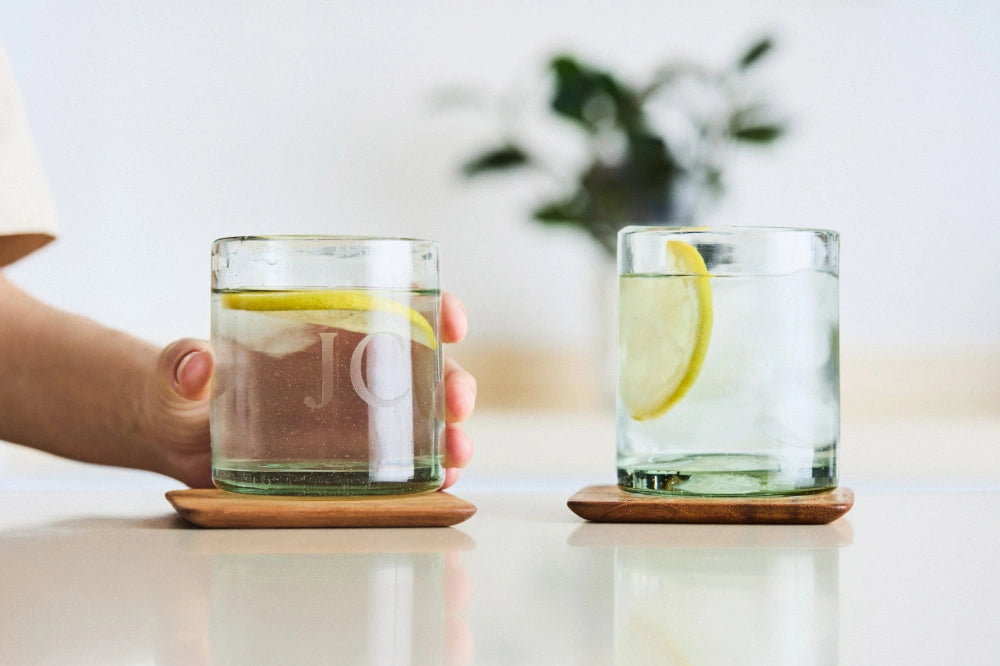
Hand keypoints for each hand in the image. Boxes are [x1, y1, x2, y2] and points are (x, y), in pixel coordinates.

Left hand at [148, 292, 475, 489]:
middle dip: (453, 381)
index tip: (452, 319)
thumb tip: (197, 362)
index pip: (391, 312)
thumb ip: (179, 366)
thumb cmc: (180, 394)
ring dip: (449, 434)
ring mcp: (350, 420)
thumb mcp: (175, 375)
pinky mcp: (344, 461)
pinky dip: (425, 474)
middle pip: (419, 369)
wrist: (173, 439)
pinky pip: (396, 465)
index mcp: (321, 336)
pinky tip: (438, 483)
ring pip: (418, 419)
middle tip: (458, 402)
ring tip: (457, 455)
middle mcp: (347, 374)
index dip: (433, 311)